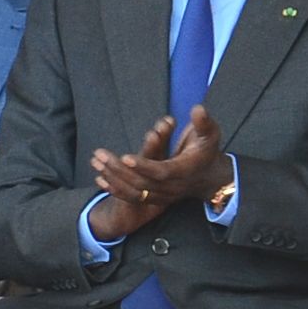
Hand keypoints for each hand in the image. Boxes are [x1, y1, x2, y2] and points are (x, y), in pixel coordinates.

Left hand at [88, 106, 228, 241]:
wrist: (211, 177)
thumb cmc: (208, 150)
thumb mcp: (210, 133)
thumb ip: (203, 122)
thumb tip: (197, 108)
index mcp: (184, 171)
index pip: (162, 172)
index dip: (144, 166)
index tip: (125, 157)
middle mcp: (173, 187)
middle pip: (143, 183)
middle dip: (120, 170)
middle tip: (101, 156)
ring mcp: (164, 196)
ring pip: (135, 192)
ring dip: (114, 179)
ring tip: (96, 163)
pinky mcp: (156, 200)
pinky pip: (133, 198)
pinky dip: (116, 190)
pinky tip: (100, 179)